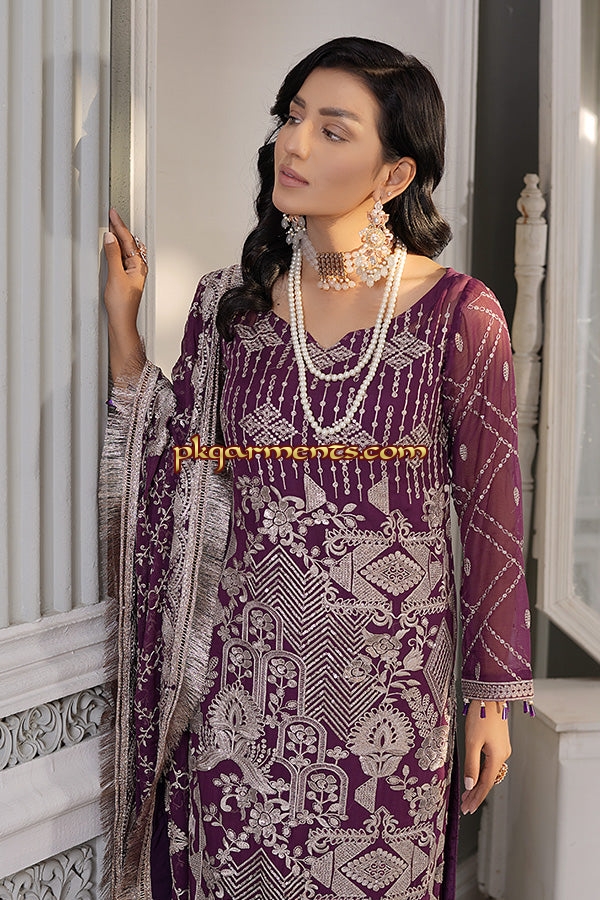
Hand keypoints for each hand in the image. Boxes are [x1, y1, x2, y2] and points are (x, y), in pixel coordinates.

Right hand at [103, 208, 146, 328]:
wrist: (121, 320)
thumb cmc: (122, 304)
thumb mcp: (115, 276)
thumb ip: (113, 255)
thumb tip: (110, 238)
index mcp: (139, 266)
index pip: (128, 240)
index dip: (119, 226)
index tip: (113, 214)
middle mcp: (138, 268)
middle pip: (129, 243)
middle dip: (120, 229)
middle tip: (112, 216)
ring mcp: (132, 273)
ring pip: (125, 250)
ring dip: (118, 238)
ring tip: (111, 226)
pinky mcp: (125, 278)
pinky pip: (121, 258)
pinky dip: (116, 249)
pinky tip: (111, 247)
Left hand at [461, 700, 510, 814]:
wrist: (490, 696)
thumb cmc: (480, 715)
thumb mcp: (472, 741)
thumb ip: (471, 764)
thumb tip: (470, 785)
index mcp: (498, 757)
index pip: (486, 784)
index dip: (476, 797)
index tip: (468, 808)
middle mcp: (503, 755)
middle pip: (489, 780)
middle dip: (476, 793)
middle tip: (465, 806)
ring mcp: (502, 749)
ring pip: (490, 772)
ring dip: (478, 783)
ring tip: (467, 795)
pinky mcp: (499, 742)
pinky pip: (491, 763)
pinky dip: (482, 772)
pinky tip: (475, 776)